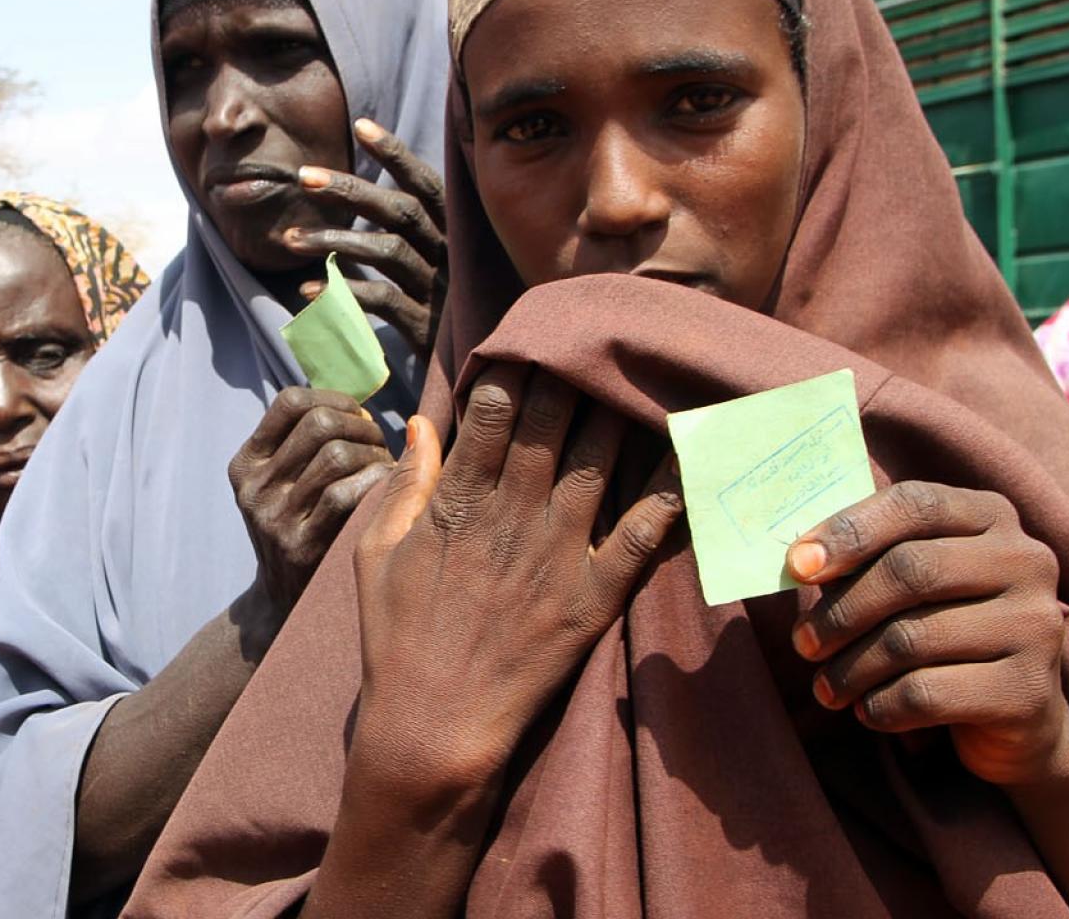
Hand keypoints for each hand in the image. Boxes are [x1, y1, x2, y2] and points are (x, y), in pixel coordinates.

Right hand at [230, 388, 393, 621]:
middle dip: (361, 427)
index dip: (334, 398)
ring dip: (374, 455)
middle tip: (378, 447)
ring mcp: (274, 518)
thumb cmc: (300, 526)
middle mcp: (253, 488)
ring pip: (336, 455)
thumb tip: (360, 408)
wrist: (283, 601)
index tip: (358, 416)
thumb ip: (304, 444)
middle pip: (319, 423)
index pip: (291, 402)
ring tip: (385, 470)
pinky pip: (347, 494)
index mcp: (246, 464)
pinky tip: (387, 491)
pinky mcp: (301, 546)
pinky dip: (376, 483)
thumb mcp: (281, 484)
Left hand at [287, 117, 445, 360]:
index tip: (361, 126)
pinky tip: (308, 291)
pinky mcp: (427, 327)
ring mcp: (441, 290)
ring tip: (290, 240)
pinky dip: (343, 293)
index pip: (427, 184)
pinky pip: (380, 301)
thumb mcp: (440, 269)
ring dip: (333, 241)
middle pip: (400, 210)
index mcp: (457, 234)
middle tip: (303, 176)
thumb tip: (354, 211)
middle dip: (350, 189)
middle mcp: (453, 255)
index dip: (396, 154)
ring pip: (386, 252)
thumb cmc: (453, 313)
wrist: (489, 371)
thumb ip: (408, 240)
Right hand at [353, 365, 682, 774]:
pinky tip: (691, 452)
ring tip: (637, 374)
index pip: (492, 410)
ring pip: (600, 462)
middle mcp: (511, 517)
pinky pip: (641, 535)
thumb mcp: (377, 555)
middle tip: (592, 340)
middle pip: (551, 422)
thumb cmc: (396, 640)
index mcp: (457, 503)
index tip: (530, 341)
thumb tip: (421, 424)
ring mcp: (556, 556)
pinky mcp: (592, 597)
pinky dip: (669, 493)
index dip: (514, 367)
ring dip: (619, 412)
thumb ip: (405, 487)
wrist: (433, 729)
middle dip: (571, 373)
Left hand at [788, 481, 1068, 786]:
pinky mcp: (1028, 689)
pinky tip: (867, 710)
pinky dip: (879, 705)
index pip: (915, 503)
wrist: (1019, 716)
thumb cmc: (943, 632)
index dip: (850, 531)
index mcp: (992, 517)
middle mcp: (1026, 561)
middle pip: (910, 570)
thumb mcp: (911, 585)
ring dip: (850, 668)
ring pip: (911, 639)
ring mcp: (1036, 624)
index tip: (797, 566)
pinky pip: (926, 694)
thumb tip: (798, 561)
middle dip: (841, 611)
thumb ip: (864, 561)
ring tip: (827, 688)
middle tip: (803, 642)